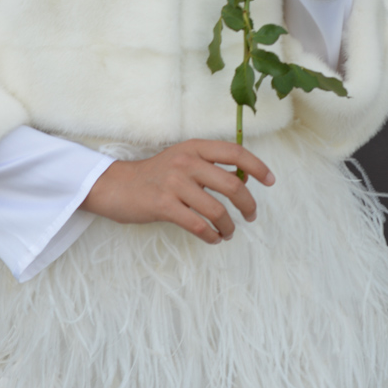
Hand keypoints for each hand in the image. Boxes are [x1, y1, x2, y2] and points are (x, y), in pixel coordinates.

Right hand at [79, 139, 274, 244]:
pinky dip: (211, 236)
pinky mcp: (163, 205)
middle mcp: (186, 161)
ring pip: (217, 210)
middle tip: (251, 216)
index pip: (235, 152)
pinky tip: (214, 239)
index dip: (258, 166)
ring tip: (229, 233)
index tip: (270, 181)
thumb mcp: (183, 161)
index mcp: (195, 148)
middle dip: (248, 205)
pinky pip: (198, 225)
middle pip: (232, 184)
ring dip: (229, 226)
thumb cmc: (155, 176)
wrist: (116, 186)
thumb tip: (243, 178)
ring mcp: (174, 183)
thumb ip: (210, 167)